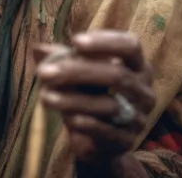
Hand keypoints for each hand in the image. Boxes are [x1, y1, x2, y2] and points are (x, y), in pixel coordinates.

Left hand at [34, 31, 155, 169]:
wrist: (100, 137)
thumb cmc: (90, 91)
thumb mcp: (77, 70)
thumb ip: (61, 58)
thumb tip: (38, 49)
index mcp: (137, 65)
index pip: (130, 45)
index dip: (104, 42)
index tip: (75, 41)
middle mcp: (143, 90)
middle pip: (116, 75)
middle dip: (77, 72)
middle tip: (44, 72)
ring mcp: (139, 117)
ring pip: (109, 105)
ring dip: (73, 100)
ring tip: (44, 97)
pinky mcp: (127, 141)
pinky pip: (107, 131)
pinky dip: (86, 123)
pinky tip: (67, 119)